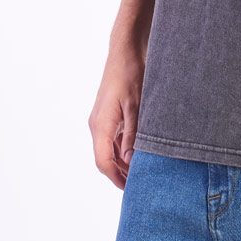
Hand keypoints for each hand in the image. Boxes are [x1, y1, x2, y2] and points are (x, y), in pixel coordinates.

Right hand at [88, 48, 145, 189]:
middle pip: (105, 158)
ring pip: (109, 149)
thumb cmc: (131, 74)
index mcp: (101, 124)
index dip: (116, 178)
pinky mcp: (108, 114)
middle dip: (121, 173)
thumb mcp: (137, 105)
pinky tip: (139, 151)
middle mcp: (97, 125)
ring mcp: (101, 119)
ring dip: (123, 161)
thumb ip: (133, 134)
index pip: (103, 161)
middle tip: (141, 184)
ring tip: (143, 171)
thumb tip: (128, 160)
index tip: (131, 189)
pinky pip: (112, 138)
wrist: (126, 50)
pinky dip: (123, 148)